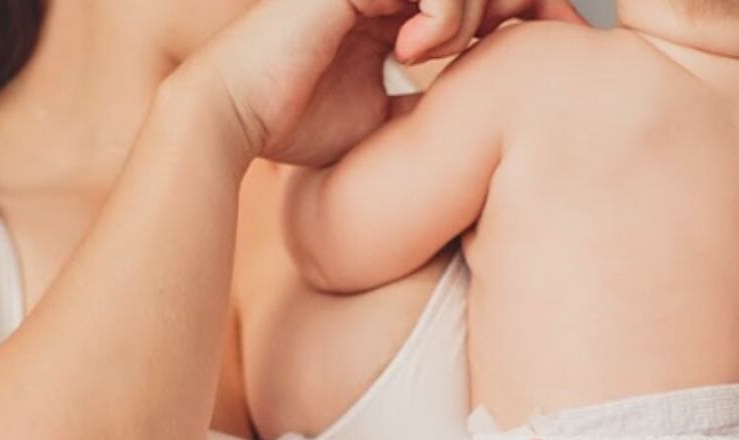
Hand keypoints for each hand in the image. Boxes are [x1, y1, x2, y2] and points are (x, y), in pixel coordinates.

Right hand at [195, 0, 585, 169]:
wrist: (236, 117)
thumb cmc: (296, 128)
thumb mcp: (384, 124)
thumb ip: (428, 110)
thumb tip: (477, 126)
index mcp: (391, 10)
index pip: (467, 0)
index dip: (499, 18)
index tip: (502, 56)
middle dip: (497, 6)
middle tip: (489, 46)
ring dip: (465, 13)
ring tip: (432, 57)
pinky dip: (442, 11)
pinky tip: (416, 51)